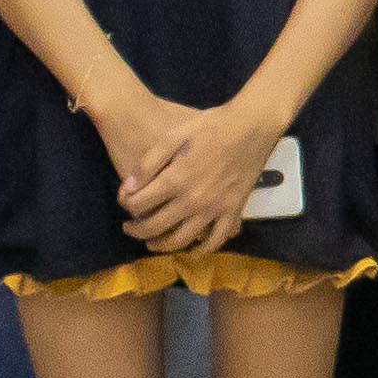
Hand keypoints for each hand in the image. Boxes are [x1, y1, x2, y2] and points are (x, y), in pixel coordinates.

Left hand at [113, 94, 278, 252]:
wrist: (251, 127)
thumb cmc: (210, 126)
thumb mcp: (174, 135)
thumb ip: (149, 162)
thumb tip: (130, 187)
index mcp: (175, 179)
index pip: (139, 204)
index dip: (126, 205)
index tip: (126, 201)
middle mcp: (192, 201)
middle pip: (155, 227)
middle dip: (136, 230)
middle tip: (130, 228)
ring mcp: (214, 210)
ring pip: (182, 240)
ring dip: (162, 246)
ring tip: (152, 242)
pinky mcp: (233, 212)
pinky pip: (216, 240)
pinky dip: (201, 250)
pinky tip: (191, 249)